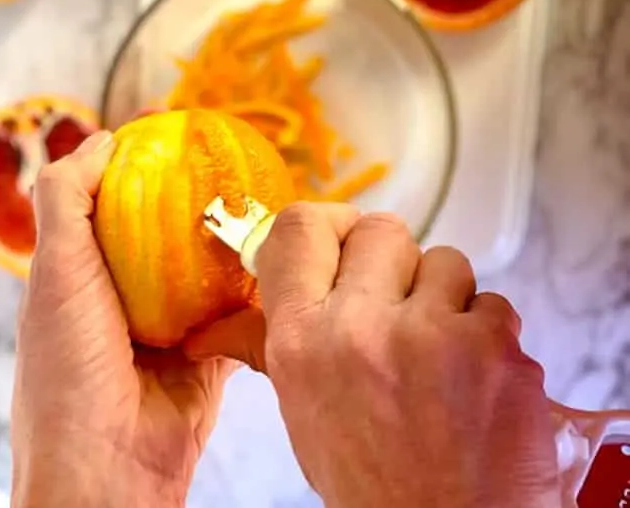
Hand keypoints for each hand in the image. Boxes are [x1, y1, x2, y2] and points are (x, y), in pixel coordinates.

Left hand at [11, 132, 235, 507]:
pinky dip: (258, 290)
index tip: (178, 130)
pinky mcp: (210, 354)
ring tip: (269, 203)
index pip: (117, 201)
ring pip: (209, 268)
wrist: (109, 472)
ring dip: (235, 242)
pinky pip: (240, 311)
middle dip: (201, 198)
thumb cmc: (70, 370)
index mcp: (88, 272)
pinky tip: (281, 259)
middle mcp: (130, 294)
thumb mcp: (56, 274)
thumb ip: (67, 204)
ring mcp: (172, 325)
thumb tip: (101, 141)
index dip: (144, 164)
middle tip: (238, 163)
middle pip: (170, 230)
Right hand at [189, 203, 560, 507]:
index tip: (344, 240)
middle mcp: (358, 329)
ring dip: (448, 299)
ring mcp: (429, 334)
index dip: (329, 224)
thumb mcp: (306, 416)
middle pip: (382, 230)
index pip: (299, 228)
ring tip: (442, 358)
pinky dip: (491, 334)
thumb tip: (212, 330)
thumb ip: (270, 350)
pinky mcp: (492, 346)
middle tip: (402, 312)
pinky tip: (479, 381)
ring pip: (445, 259)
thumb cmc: (375, 485)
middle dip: (397, 264)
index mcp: (300, 344)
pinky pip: (494, 301)